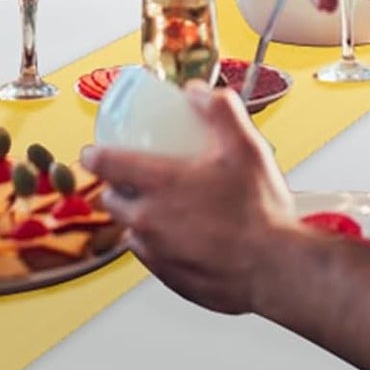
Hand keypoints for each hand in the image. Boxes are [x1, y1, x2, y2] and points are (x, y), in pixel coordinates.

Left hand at [84, 86, 297, 314]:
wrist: (277, 269)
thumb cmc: (261, 210)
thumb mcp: (246, 145)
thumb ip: (219, 110)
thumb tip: (196, 91)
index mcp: (161, 184)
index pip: (108, 165)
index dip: (95, 155)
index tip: (92, 152)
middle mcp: (150, 220)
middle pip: (112, 201)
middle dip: (115, 188)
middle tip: (130, 179)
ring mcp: (158, 253)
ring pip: (131, 232)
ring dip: (137, 218)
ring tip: (158, 208)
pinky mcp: (170, 278)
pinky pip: (151, 257)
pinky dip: (157, 244)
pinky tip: (179, 236)